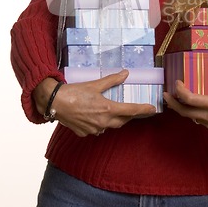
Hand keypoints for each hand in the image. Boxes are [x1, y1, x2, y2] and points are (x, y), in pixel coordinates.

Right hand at [33, 70, 155, 136]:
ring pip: (110, 126)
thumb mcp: (95, 84)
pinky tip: (96, 116)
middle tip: (137, 110)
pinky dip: (100, 123)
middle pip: (123, 121)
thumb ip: (112, 80)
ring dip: (114, 119)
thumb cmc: (74, 92)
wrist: (54, 103)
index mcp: (107, 109)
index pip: (131, 111)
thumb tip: (125, 74)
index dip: (143, 110)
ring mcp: (94, 129)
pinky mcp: (85, 133)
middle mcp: (103, 122)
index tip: (153, 109)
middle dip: (130, 116)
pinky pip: (97, 129)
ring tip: (116, 112)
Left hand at [163, 49, 207, 143]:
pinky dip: (194, 114)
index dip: (179, 91)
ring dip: (183, 109)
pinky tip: (195, 107)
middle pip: (183, 112)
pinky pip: (200, 121)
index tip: (177, 83)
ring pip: (191, 117)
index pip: (189, 99)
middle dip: (172, 103)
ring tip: (178, 99)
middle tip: (165, 94)